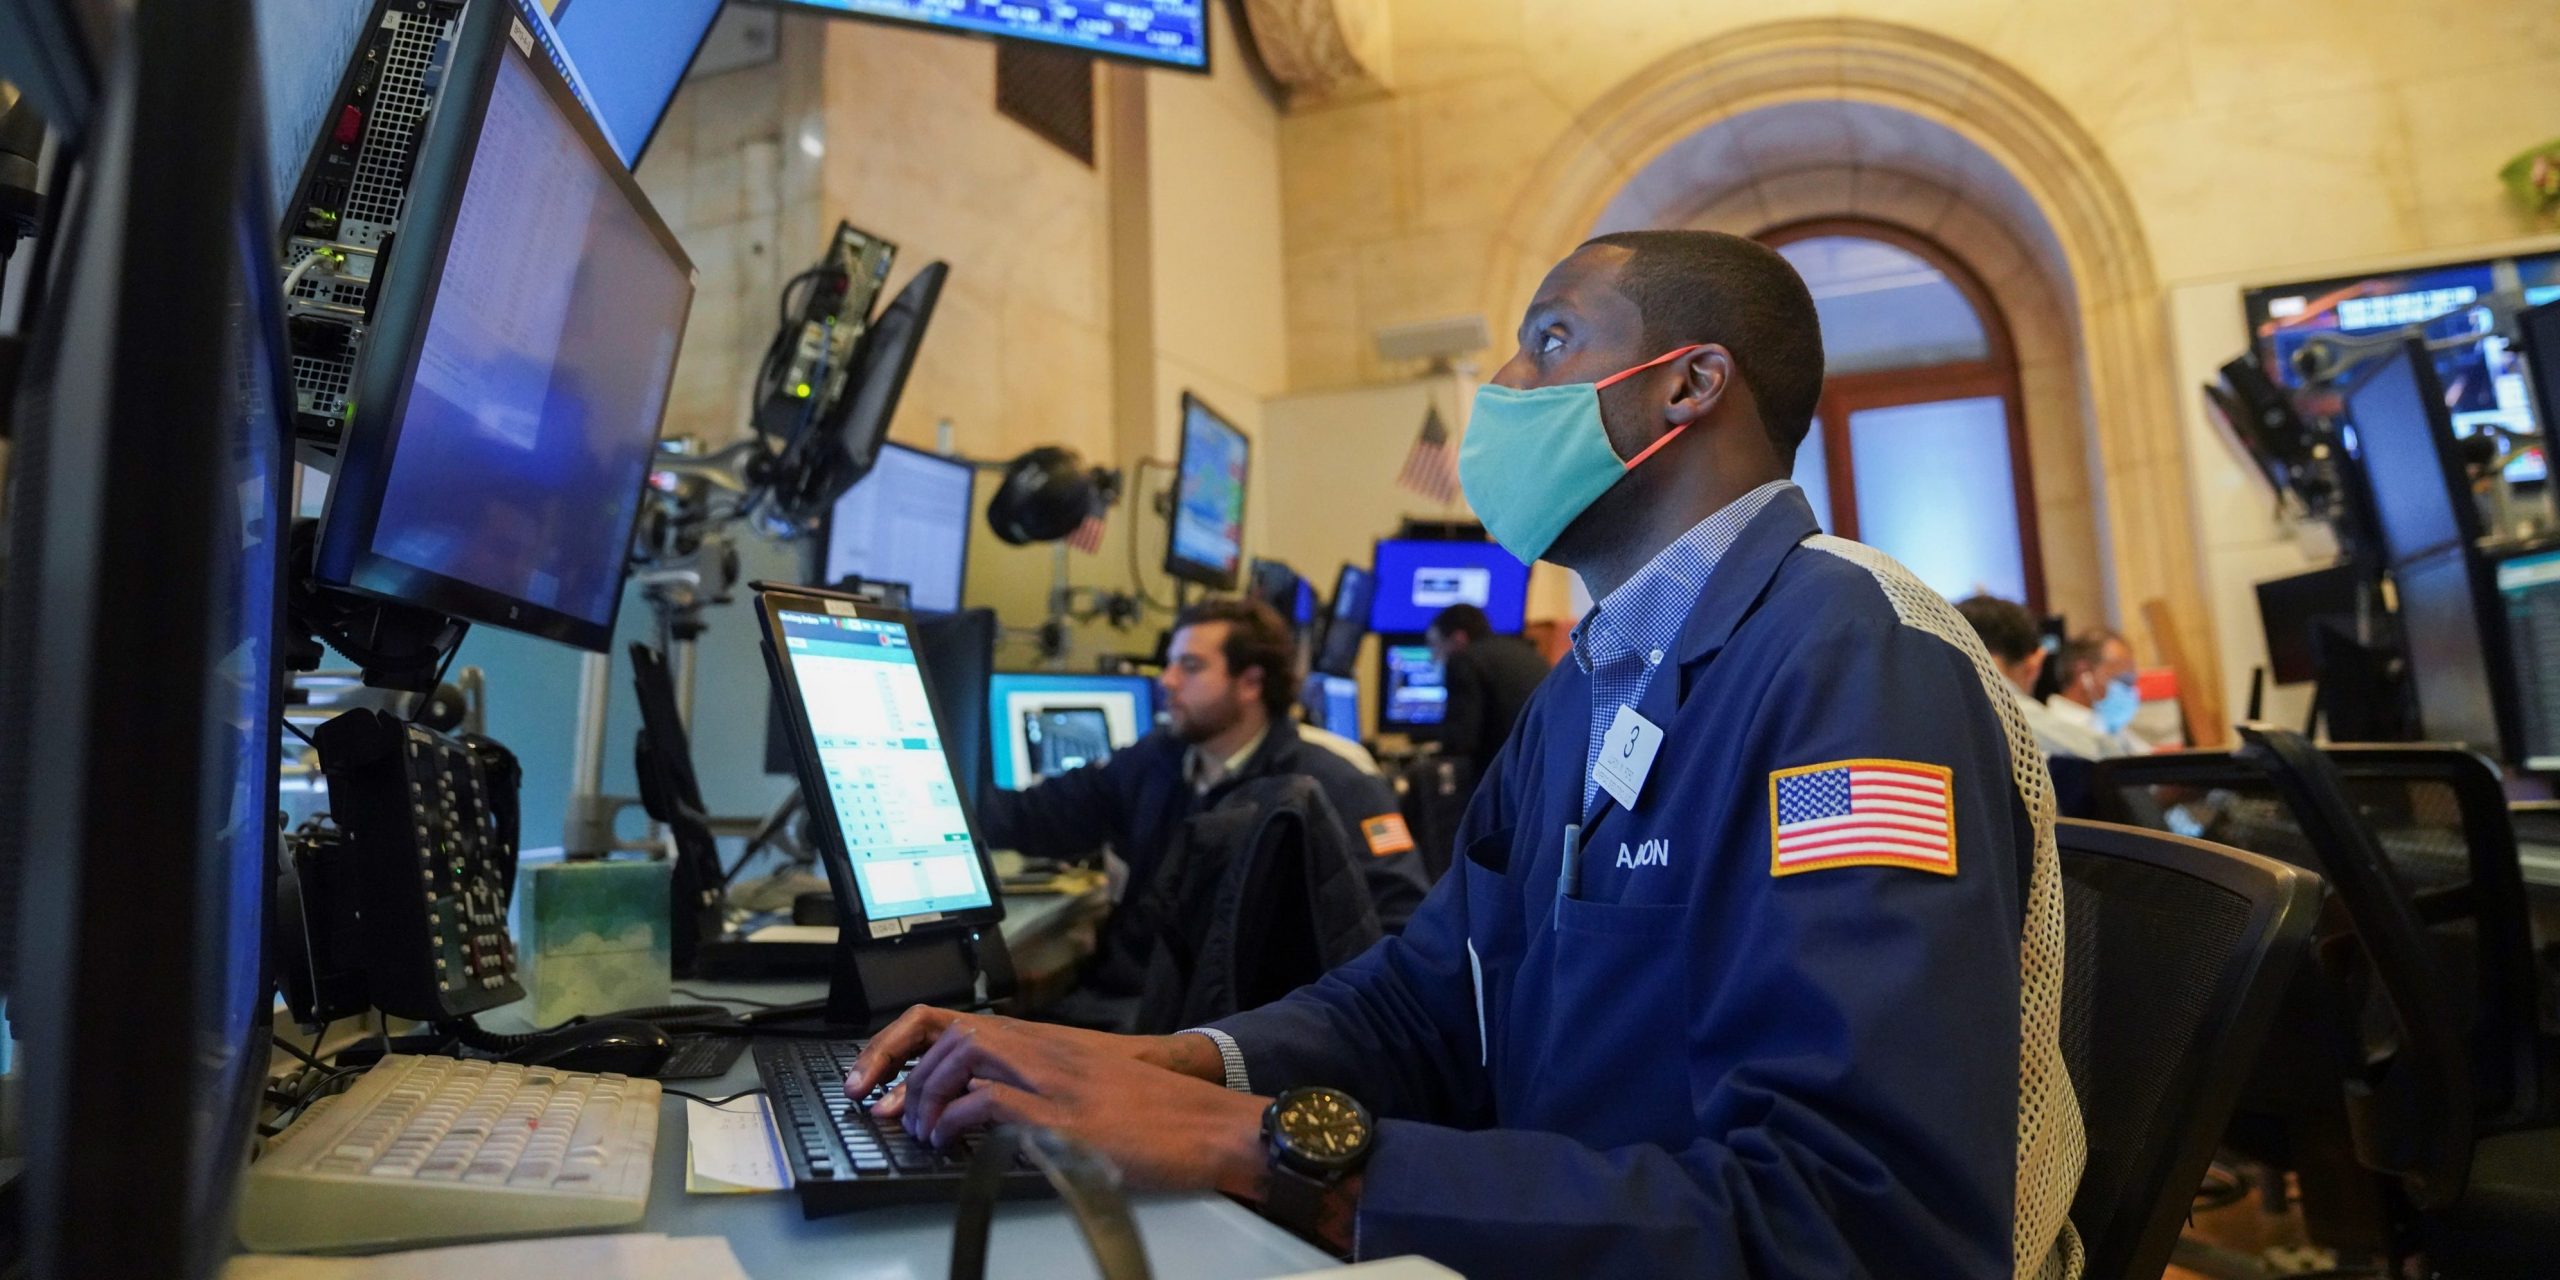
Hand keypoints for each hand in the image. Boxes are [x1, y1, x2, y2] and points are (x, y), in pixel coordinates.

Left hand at [844, 1005, 1227, 1104]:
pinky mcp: (1062, 1114)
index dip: (897, 1044)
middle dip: (901, 1073)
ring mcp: (1051, 1077)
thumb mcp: (1081, 1085)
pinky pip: (990, 1101)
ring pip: (962, 1056)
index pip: (949, 1021)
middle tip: (889, 1113)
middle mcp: (1039, 1048)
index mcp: (1039, 1041)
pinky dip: (958, 1119)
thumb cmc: (1151, 1110)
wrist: (1206, 1121)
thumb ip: (1030, 1087)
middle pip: (946, 1035)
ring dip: (927, 1095)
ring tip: (923, 1131)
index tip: (869, 1079)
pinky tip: (953, 1139)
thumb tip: (974, 1111)